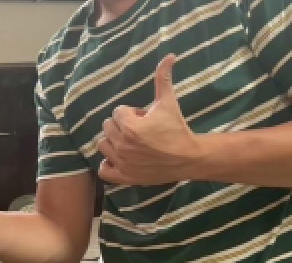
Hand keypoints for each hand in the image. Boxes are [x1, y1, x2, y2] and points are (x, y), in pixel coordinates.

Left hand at [97, 54, 205, 185]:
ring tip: (129, 142)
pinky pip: (103, 171)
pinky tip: (120, 158)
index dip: (131, 113)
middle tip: (140, 130)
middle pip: (108, 127)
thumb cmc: (177, 129)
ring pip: (103, 145)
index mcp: (130, 127)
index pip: (117, 112)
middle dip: (122, 125)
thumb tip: (169, 56)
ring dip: (113, 142)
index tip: (145, 118)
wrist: (188, 157)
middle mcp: (122, 145)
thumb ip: (163, 79)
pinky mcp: (125, 177)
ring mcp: (122, 163)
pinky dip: (108, 164)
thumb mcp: (169, 102)